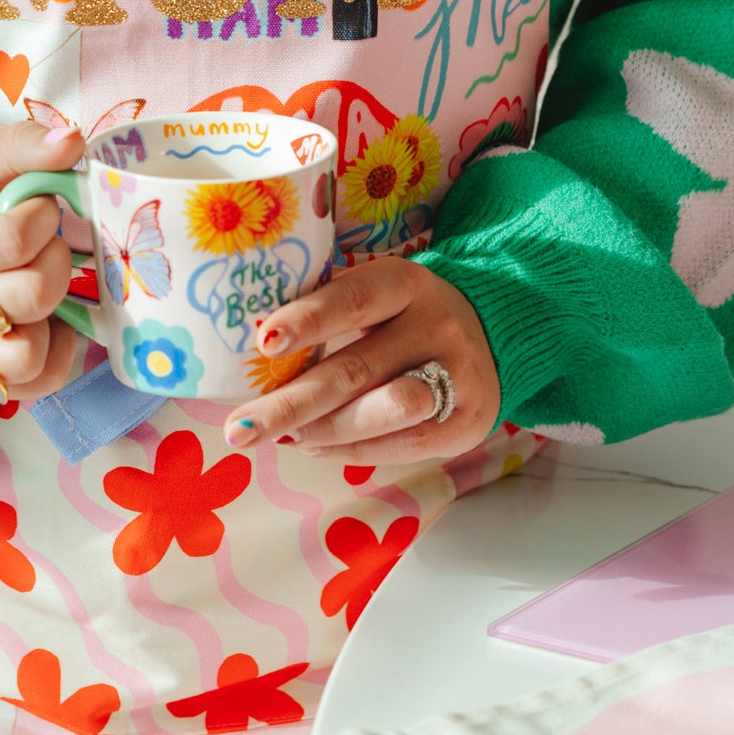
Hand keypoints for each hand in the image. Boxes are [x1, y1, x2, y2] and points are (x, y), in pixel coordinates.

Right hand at [0, 121, 83, 402]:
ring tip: (37, 285)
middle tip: (41, 246)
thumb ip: (20, 148)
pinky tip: (41, 320)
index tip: (36, 209)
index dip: (43, 218)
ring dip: (53, 315)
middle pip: (30, 296)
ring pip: (30, 354)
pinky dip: (55, 352)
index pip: (14, 240)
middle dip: (55, 262)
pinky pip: (36, 382)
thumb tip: (72, 140)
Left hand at [221, 256, 499, 463]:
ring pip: (383, 411)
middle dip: (290, 404)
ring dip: (321, 431)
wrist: (494, 338)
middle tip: (239, 428)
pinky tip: (316, 446)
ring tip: (282, 437)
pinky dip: (348, 450)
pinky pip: (398, 446)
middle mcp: (437, 326)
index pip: (354, 298)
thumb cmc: (406, 316)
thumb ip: (329, 309)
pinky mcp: (466, 423)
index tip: (264, 340)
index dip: (309, 319)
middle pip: (356, 370)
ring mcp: (458, 377)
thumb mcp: (380, 295)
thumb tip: (253, 345)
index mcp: (407, 284)